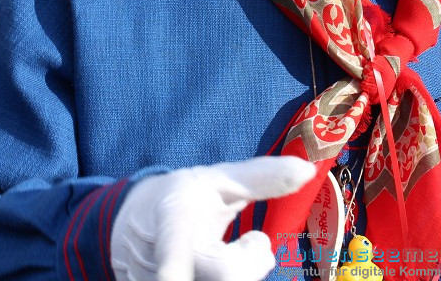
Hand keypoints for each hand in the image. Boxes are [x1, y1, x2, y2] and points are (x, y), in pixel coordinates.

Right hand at [110, 156, 315, 280]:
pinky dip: (222, 277)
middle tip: (251, 242)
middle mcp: (160, 260)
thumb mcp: (218, 180)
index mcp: (174, 219)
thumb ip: (262, 177)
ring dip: (238, 272)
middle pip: (225, 275)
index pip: (175, 248)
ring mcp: (155, 279)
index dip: (173, 268)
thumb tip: (307, 170)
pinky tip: (213, 268)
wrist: (133, 225)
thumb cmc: (183, 198)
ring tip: (224, 254)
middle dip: (250, 263)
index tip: (172, 279)